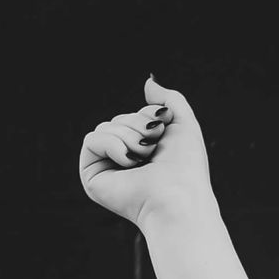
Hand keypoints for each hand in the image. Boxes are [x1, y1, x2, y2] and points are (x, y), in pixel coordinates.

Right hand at [78, 75, 215, 227]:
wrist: (178, 196)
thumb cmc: (186, 167)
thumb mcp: (184, 124)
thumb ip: (170, 100)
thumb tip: (148, 82)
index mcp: (145, 150)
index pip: (134, 115)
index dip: (148, 115)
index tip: (163, 128)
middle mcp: (125, 159)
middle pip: (118, 119)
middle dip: (139, 125)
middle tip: (154, 147)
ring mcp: (108, 168)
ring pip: (105, 126)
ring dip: (129, 137)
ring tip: (144, 158)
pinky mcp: (92, 175)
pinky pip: (92, 139)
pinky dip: (113, 145)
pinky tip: (129, 163)